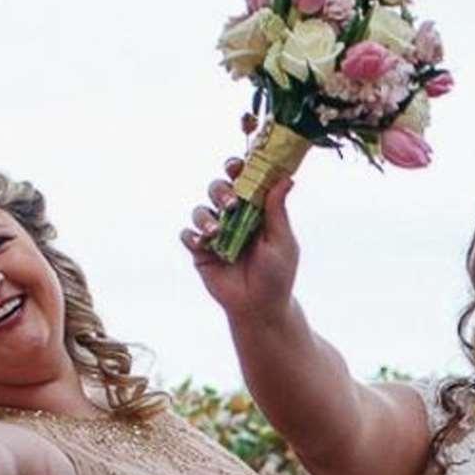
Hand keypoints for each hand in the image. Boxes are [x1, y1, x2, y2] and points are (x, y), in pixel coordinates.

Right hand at [183, 139, 303, 314]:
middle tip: (231, 204)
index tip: (237, 167)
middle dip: (220, 191)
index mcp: (254, 210)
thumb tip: (286, 178)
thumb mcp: (281, 241)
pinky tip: (203, 244)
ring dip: (206, 217)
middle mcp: (232, 217)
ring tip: (217, 232)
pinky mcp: (200, 251)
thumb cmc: (276, 275)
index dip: (237, 169)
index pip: (243, 181)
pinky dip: (192, 236)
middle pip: (218, 189)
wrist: (259, 308)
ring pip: (201, 210)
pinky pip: (188, 235)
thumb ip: (277, 210)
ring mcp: (215, 233)